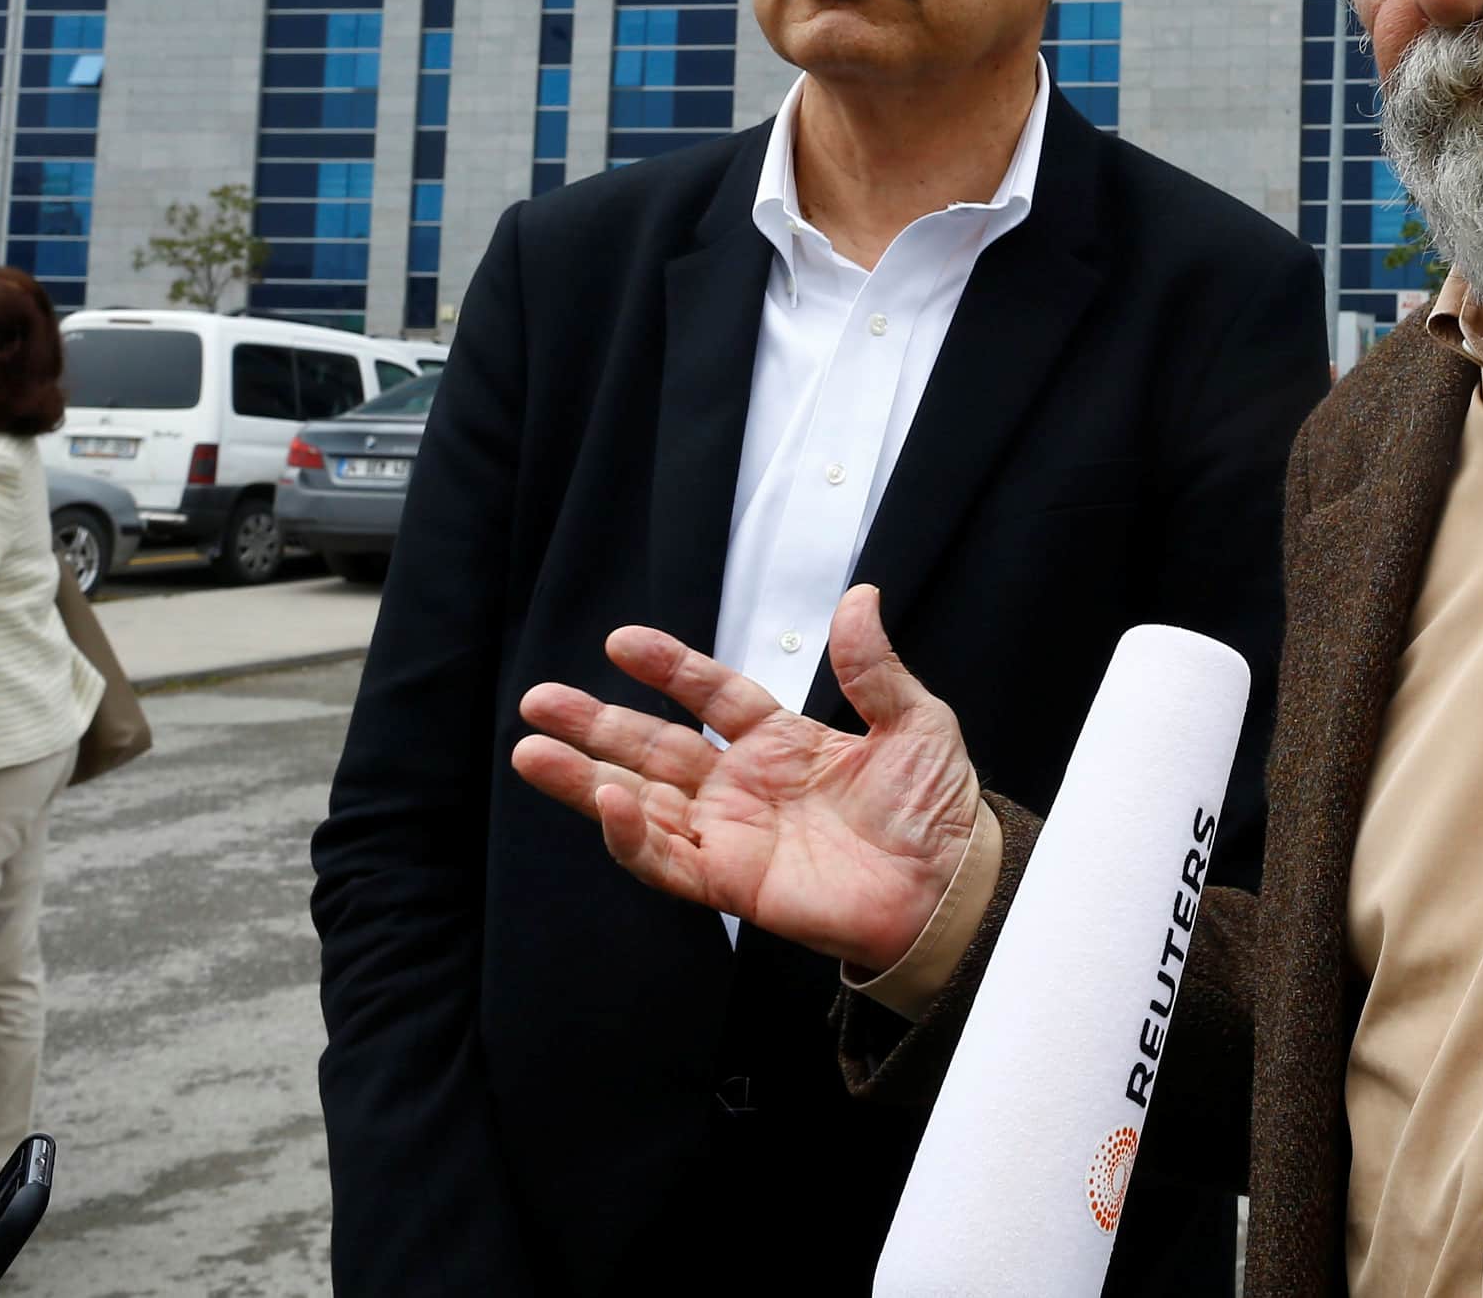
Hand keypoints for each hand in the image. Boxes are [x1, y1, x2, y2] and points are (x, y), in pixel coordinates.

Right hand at [511, 584, 979, 968]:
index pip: (710, 695)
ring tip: (531, 752)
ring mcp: (731, 835)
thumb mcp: (914, 721)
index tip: (619, 641)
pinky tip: (604, 799)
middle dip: (595, 724)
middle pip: (654, 747)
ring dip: (584, 779)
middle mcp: (744, 786)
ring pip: (641, 801)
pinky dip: (628, 834)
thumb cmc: (937, 810)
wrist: (952, 887)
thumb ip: (873, 666)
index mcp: (781, 742)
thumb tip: (858, 595)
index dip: (667, 668)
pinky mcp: (730, 883)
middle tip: (538, 699)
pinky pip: (665, 859)